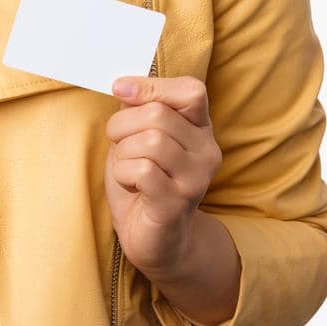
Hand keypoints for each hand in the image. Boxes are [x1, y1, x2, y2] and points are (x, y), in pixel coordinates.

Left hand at [103, 74, 222, 280]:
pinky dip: (124, 174)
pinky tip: (131, 185)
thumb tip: (125, 85)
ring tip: (128, 168)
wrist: (157, 240)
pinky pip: (142, 170)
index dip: (151, 86)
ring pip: (150, 140)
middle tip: (119, 144)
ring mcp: (196, 178)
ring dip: (124, 153)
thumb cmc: (144, 183)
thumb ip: (139, 109)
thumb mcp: (138, 137)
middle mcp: (206, 151)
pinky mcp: (177, 202)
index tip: (120, 91)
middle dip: (123, 125)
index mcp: (199, 128)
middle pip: (158, 114)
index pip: (191, 91)